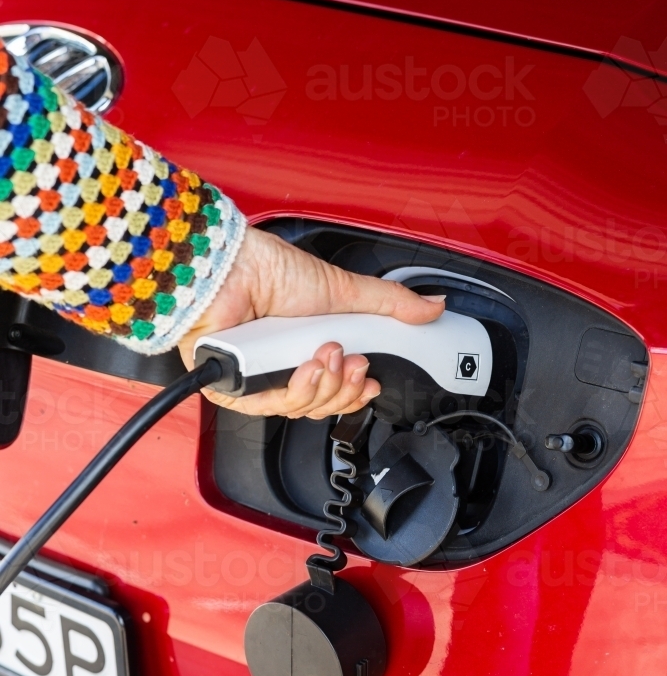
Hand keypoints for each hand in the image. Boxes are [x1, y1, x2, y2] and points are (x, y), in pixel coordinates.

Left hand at [178, 226, 443, 417]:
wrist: (234, 267)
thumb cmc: (273, 271)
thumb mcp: (345, 291)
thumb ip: (390, 303)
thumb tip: (431, 307)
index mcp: (306, 346)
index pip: (335, 389)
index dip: (355, 393)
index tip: (371, 383)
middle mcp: (280, 364)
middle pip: (321, 404)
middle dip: (343, 387)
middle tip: (351, 360)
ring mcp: (255, 377)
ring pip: (298, 408)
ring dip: (322, 385)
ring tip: (324, 355)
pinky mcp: (230, 386)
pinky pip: (267, 407)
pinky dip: (292, 391)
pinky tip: (304, 369)